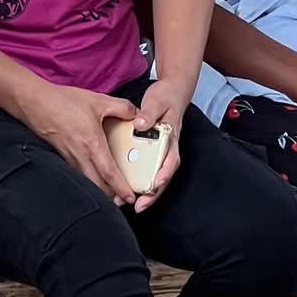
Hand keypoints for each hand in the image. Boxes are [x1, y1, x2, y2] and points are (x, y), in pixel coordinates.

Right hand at [18, 81, 142, 205]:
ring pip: (87, 182)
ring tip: (111, 192)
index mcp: (92, 143)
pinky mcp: (61, 155)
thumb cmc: (62, 101)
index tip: (130, 197)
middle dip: (111, 197)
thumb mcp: (98, 100)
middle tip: (123, 200)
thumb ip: (121, 107)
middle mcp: (80, 155)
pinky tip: (93, 176)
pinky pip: (77, 174)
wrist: (34, 102)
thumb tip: (136, 114)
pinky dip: (88, 180)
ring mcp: (69, 157)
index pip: (109, 173)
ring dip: (99, 190)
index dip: (121, 188)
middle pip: (97, 186)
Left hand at [127, 79, 188, 211]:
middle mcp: (167, 148)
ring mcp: (160, 151)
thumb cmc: (166, 97)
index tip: (155, 184)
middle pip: (163, 175)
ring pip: (155, 176)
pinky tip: (125, 186)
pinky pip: (146, 168)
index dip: (164, 174)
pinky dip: (137, 179)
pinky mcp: (151, 150)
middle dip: (153, 193)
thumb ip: (149, 113)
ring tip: (129, 204)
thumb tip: (140, 125)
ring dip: (145, 192)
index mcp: (171, 138)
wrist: (172, 91)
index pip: (171, 160)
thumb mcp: (157, 101)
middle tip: (140, 205)